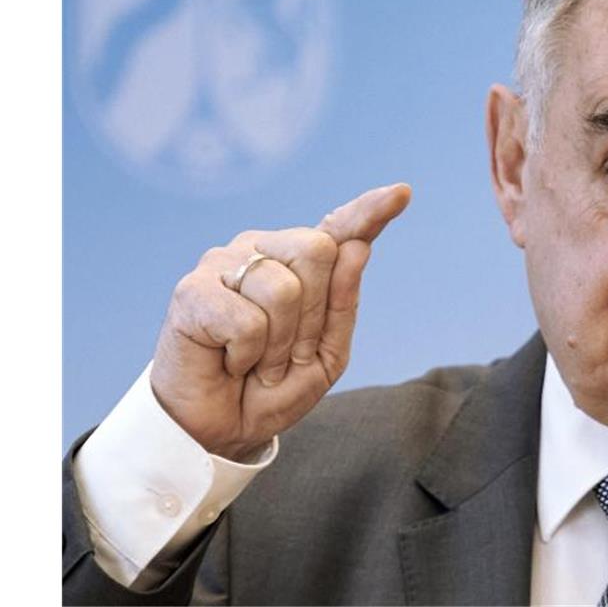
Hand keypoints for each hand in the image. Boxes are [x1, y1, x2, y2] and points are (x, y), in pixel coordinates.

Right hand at [149, 184, 411, 460]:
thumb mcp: (327, 354)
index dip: (369, 210)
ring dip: (279, 346)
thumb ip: (344, 303)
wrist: (221, 429)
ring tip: (258, 363)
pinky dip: (247, 356)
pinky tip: (230, 361)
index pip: (340, 228)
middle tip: (287, 355)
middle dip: (314, 317)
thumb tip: (357, 248)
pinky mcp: (192, 290)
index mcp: (298, 262)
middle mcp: (261, 250)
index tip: (402, 193)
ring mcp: (224, 264)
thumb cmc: (272, 387)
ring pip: (282, 289)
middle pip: (318, 250)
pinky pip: (246, 320)